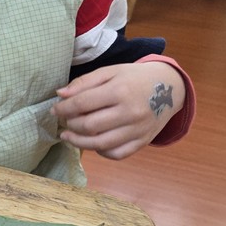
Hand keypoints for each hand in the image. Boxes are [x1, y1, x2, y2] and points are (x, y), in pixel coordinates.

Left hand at [52, 62, 184, 159]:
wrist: (170, 87)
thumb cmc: (134, 78)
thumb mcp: (110, 72)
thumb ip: (84, 82)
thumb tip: (60, 95)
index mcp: (120, 91)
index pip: (82, 103)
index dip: (63, 108)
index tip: (55, 110)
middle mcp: (130, 112)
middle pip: (89, 125)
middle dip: (70, 124)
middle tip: (64, 121)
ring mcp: (138, 129)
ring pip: (101, 144)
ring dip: (79, 142)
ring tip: (68, 136)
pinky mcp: (144, 141)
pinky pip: (117, 154)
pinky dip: (101, 151)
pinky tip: (92, 143)